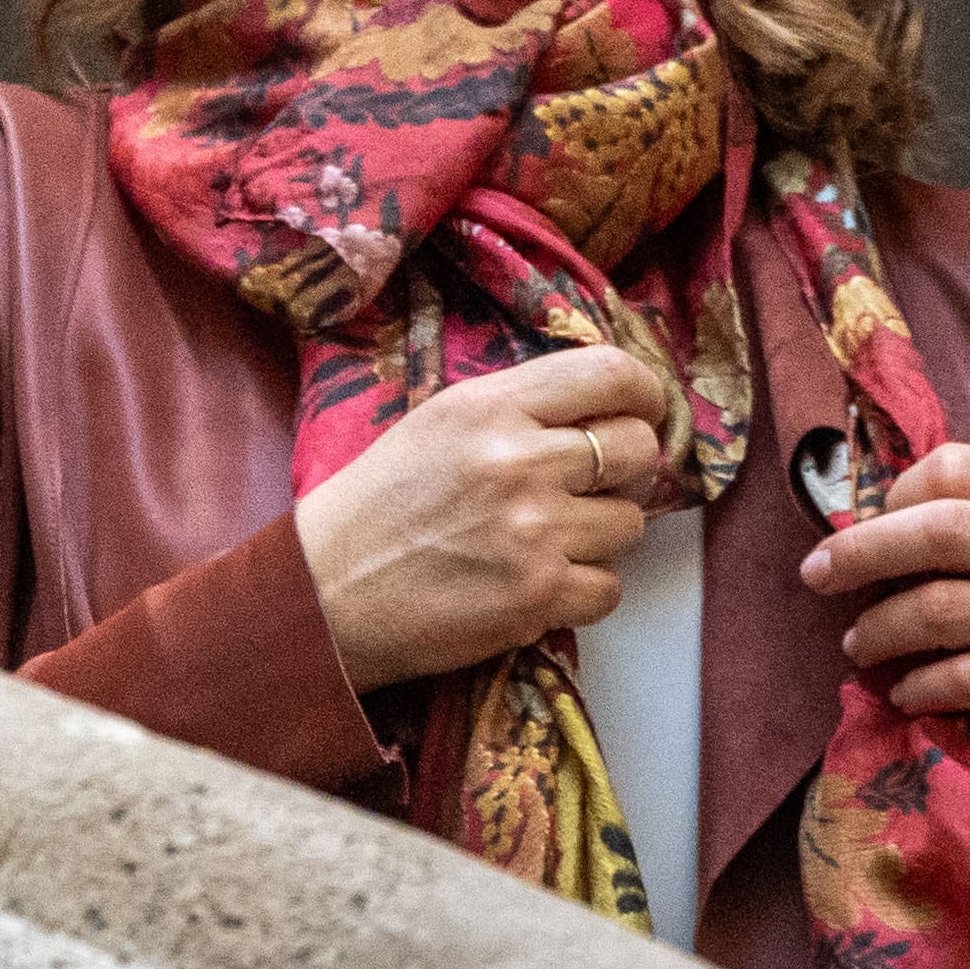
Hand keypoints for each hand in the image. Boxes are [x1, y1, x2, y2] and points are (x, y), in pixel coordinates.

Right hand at [297, 346, 678, 692]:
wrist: (326, 591)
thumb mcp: (437, 423)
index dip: (643, 392)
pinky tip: (535, 582)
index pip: (610, 372)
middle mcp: (519, 460)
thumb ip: (516, 408)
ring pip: (630, 524)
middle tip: (587, 487)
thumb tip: (604, 408)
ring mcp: (533, 532)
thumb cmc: (377, 504)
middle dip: (623, 470)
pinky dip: (582, 590)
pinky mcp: (538, 596)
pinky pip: (610, 588)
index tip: (639, 411)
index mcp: (489, 406)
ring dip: (598, 536)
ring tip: (543, 541)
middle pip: (638, 448)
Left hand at [800, 441, 969, 785]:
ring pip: (941, 607)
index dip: (894, 493)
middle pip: (939, 528)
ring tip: (859, 646)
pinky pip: (965, 675)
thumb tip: (857, 532)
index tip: (862, 527)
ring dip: (880, 630)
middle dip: (861, 552)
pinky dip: (919, 686)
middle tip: (816, 577)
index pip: (956, 466)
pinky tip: (906, 693)